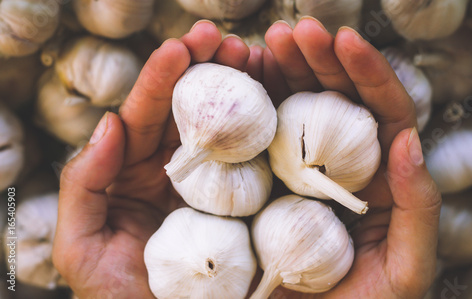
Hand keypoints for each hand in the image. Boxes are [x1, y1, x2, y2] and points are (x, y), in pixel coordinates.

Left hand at [52, 21, 259, 297]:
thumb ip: (83, 184)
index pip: (147, 115)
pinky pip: (253, 163)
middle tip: (227, 41)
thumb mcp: (81, 243)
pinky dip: (264, 129)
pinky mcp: (243, 203)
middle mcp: (174, 170)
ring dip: (238, 89)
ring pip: (223, 126)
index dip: (162, 77)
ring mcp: (211, 184)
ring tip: (255, 59)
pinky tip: (277, 104)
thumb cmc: (115, 293)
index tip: (183, 47)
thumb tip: (108, 125)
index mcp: (135, 171)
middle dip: (206, 69)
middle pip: (189, 109)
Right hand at [262, 18, 441, 298]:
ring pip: (296, 112)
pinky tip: (239, 85)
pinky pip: (260, 141)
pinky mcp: (268, 185)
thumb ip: (417, 209)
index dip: (364, 72)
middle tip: (290, 32)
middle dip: (316, 61)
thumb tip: (408, 142)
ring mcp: (302, 172)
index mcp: (379, 178)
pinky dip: (251, 109)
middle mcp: (342, 167)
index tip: (341, 40)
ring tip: (262, 46)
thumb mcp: (405, 268)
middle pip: (335, 101)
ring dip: (281, 74)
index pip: (380, 113)